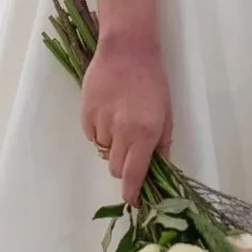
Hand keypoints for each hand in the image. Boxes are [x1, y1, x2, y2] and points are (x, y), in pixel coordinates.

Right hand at [80, 29, 172, 204]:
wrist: (127, 50)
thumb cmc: (152, 81)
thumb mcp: (166, 115)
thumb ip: (162, 145)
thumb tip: (159, 170)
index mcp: (144, 133)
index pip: (134, 174)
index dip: (132, 193)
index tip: (134, 202)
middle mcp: (121, 131)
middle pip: (117, 168)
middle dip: (124, 166)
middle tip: (131, 148)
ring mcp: (100, 122)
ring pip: (103, 152)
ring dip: (112, 146)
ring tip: (120, 121)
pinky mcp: (85, 113)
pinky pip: (91, 136)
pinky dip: (99, 132)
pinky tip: (107, 113)